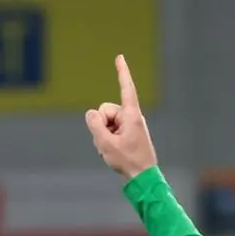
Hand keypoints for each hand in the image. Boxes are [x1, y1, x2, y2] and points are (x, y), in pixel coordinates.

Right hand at [86, 54, 157, 179]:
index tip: (120, 57)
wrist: (142, 178)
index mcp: (131, 115)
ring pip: (105, 123)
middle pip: (105, 111)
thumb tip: (91, 114)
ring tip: (112, 151)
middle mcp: (131, 117)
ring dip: (103, 136)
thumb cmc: (128, 161)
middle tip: (108, 144)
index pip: (126, 88)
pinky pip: (109, 132)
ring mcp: (129, 126)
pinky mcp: (126, 135)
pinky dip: (107, 141)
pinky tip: (113, 153)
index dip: (122, 72)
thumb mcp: (105, 143)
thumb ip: (94, 124)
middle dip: (100, 125)